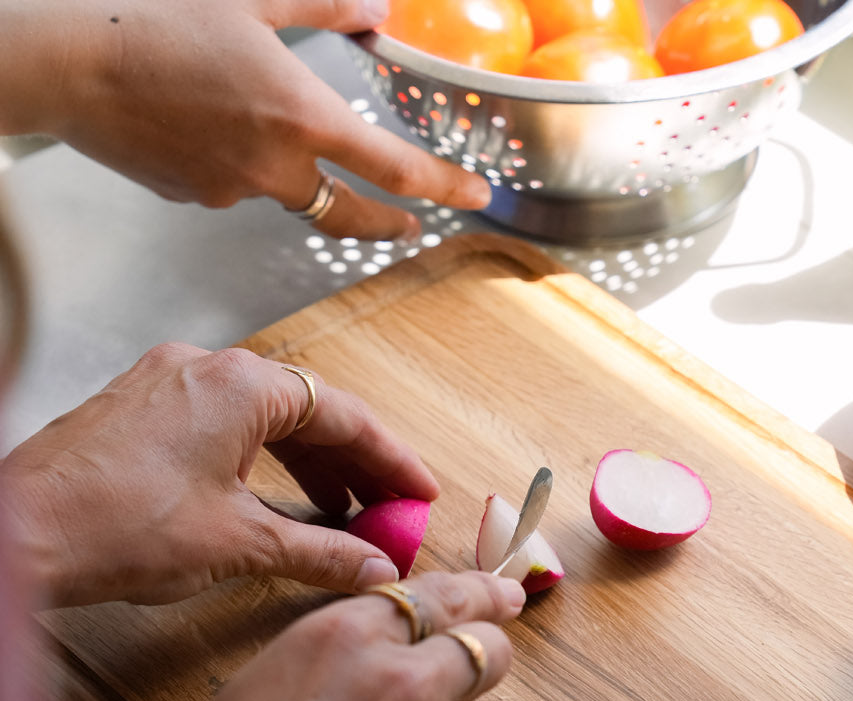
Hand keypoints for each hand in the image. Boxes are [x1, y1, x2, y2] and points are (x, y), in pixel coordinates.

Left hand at [0, 341, 438, 605]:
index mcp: (241, 384)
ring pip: (264, 418)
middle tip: (389, 511)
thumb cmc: (115, 525)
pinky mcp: (141, 411)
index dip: (392, 459)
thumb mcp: (240, 543)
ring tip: (343, 516)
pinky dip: (262, 462)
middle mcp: (205, 367)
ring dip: (310, 465)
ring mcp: (168, 384)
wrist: (19, 533)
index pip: (345, 414)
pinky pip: (224, 426)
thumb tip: (374, 566)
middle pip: (308, 410)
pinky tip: (277, 501)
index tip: (420, 493)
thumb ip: (320, 551)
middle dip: (355, 465)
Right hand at [4, 0, 489, 239]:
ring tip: (281, 140)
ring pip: (292, 194)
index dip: (445, 185)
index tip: (477, 195)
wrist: (74, 66)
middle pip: (354, 216)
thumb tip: (375, 10)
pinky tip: (210, 126)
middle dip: (391, 225)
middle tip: (413, 226)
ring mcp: (238, 191)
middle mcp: (278, 169)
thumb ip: (323, 6)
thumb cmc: (158, 21)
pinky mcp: (202, 199)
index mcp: (303, 118)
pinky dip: (242, 164)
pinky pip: (239, 187)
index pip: (397, 168)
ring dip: (307, 182)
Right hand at [100, 569, 524, 700]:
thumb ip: (334, 670)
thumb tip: (373, 674)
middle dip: (483, 661)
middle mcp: (405, 684)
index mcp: (345, 638)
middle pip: (487, 653)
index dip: (477, 596)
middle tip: (471, 679)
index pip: (439, 597)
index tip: (503, 596)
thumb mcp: (257, 694)